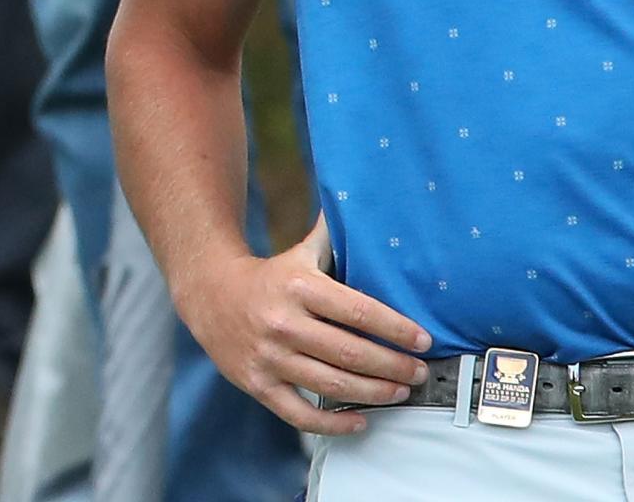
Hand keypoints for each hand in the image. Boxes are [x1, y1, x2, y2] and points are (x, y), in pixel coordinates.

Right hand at [171, 214, 431, 435]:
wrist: (209, 294)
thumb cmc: (271, 275)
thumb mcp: (300, 252)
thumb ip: (335, 238)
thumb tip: (372, 209)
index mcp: (299, 286)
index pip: (358, 311)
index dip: (396, 329)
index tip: (423, 340)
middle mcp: (283, 323)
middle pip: (349, 353)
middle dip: (393, 366)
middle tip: (421, 372)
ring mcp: (268, 357)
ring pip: (331, 385)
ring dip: (374, 393)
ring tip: (401, 392)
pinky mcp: (257, 385)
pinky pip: (300, 415)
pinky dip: (333, 424)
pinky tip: (361, 420)